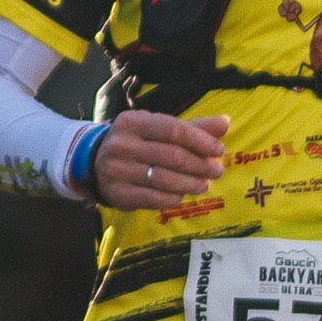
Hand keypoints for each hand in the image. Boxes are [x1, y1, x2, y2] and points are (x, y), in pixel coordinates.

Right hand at [88, 109, 231, 208]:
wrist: (96, 163)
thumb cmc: (137, 143)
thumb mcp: (158, 129)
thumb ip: (192, 127)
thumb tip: (225, 123)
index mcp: (132, 121)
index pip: (173, 130)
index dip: (200, 141)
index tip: (219, 150)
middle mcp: (121, 144)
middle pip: (171, 156)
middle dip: (200, 165)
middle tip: (217, 171)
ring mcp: (117, 170)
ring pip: (164, 179)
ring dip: (190, 184)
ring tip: (204, 185)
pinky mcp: (117, 193)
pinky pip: (154, 198)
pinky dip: (174, 198)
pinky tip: (183, 195)